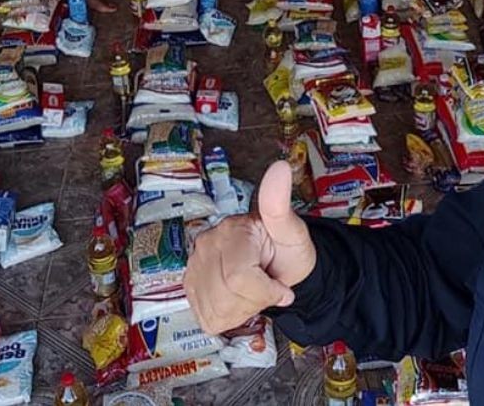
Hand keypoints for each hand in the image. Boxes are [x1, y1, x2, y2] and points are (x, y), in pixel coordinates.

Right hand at [185, 162, 316, 333]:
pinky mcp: (190, 284)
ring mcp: (195, 264)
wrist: (280, 265)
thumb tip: (280, 168)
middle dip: (256, 301)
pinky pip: (207, 316)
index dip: (265, 291)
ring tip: (254, 292)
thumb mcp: (293, 231)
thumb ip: (280, 205)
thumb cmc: (287, 249)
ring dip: (242, 310)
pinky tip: (239, 299)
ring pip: (215, 309)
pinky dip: (229, 316)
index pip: (238, 277)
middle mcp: (207, 243)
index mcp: (232, 229)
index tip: (282, 288)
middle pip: (226, 295)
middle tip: (269, 287)